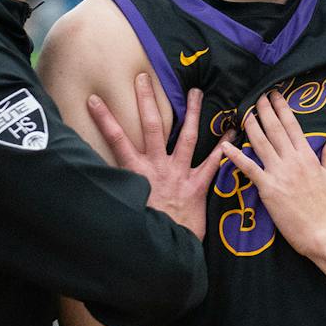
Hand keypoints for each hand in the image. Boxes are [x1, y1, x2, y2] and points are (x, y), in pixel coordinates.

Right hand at [85, 75, 224, 239]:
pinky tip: (232, 132)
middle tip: (145, 77)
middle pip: (152, 127)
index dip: (104, 118)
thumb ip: (118, 186)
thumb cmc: (144, 228)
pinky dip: (224, 148)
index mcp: (136, 172)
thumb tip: (96, 177)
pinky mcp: (197, 187)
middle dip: (147, 101)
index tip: (93, 98)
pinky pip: (213, 164)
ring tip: (196, 92)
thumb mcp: (125, 205)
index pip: (116, 139)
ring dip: (192, 113)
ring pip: (186, 138)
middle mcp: (158, 168)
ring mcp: (179, 175)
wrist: (164, 248)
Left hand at [213, 94, 325, 252]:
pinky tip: (226, 146)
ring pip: (261, 143)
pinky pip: (249, 169)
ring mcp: (279, 173)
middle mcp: (292, 160)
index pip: (292, 126)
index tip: (275, 95)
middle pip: (275, 129)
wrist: (320, 232)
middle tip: (257, 96)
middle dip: (265, 110)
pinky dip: (236, 157)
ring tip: (244, 112)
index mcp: (308, 156)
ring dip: (251, 126)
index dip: (282, 108)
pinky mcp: (267, 188)